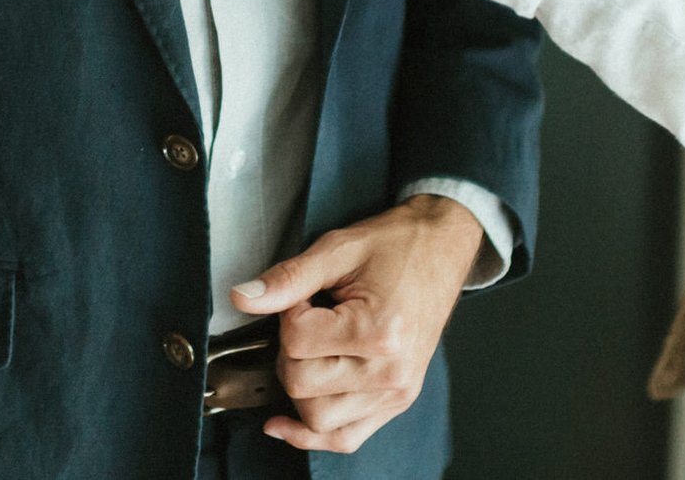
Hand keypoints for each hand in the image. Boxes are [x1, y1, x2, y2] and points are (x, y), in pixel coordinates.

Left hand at [229, 197, 484, 452]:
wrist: (442, 249)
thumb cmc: (396, 246)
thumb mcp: (338, 249)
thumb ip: (288, 278)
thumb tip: (242, 297)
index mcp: (380, 332)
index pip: (297, 341)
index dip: (288, 312)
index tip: (305, 296)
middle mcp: (391, 371)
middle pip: (300, 383)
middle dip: (290, 348)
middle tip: (310, 316)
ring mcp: (396, 392)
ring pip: (316, 417)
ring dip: (300, 385)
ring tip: (317, 348)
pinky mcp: (396, 402)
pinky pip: (344, 438)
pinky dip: (310, 435)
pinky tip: (284, 423)